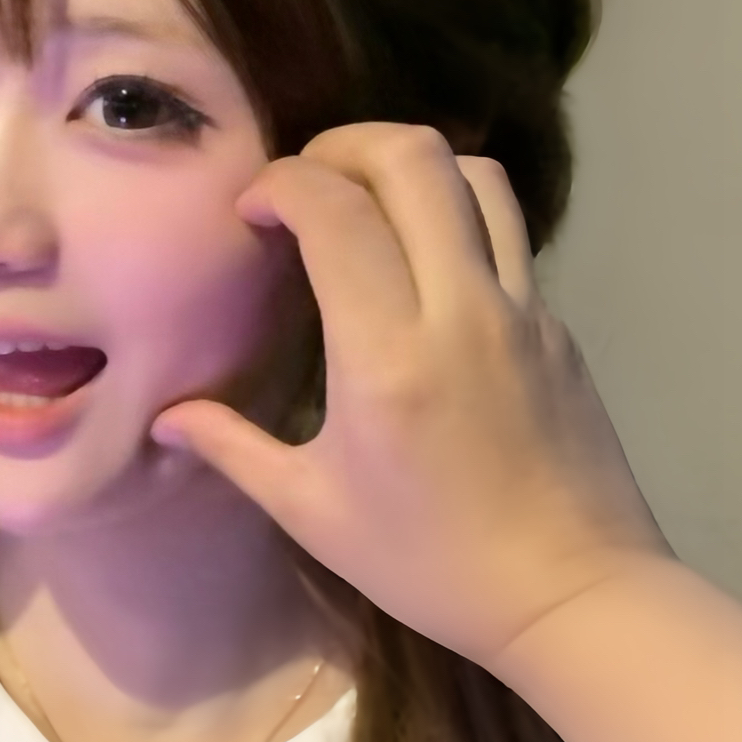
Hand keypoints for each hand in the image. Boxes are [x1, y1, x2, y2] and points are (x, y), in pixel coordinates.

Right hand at [151, 124, 668, 673]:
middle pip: (414, 157)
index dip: (283, 183)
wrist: (573, 596)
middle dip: (345, 146)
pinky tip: (420, 266)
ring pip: (476, 174)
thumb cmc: (431, 565)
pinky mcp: (556, 325)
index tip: (252, 213)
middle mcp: (460, 308)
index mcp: (387, 354)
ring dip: (410, 166)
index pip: (336, 208)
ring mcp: (521, 309)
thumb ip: (237, 449)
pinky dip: (453, 215)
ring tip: (367, 204)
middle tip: (305, 185)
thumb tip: (168, 419)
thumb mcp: (316, 514)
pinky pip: (505, 232)